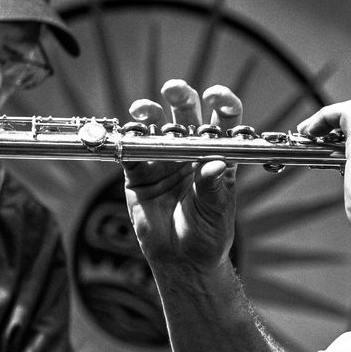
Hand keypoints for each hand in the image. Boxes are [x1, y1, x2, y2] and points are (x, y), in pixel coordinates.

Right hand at [122, 79, 242, 270]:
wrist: (182, 260)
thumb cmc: (208, 235)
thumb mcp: (216, 212)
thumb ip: (213, 187)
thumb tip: (214, 164)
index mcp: (218, 156)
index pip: (224, 122)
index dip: (223, 104)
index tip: (216, 96)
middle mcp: (190, 151)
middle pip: (187, 114)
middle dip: (181, 97)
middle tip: (174, 91)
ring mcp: (163, 159)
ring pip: (155, 126)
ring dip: (149, 112)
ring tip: (144, 111)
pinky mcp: (138, 172)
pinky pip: (129, 149)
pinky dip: (126, 140)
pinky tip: (126, 134)